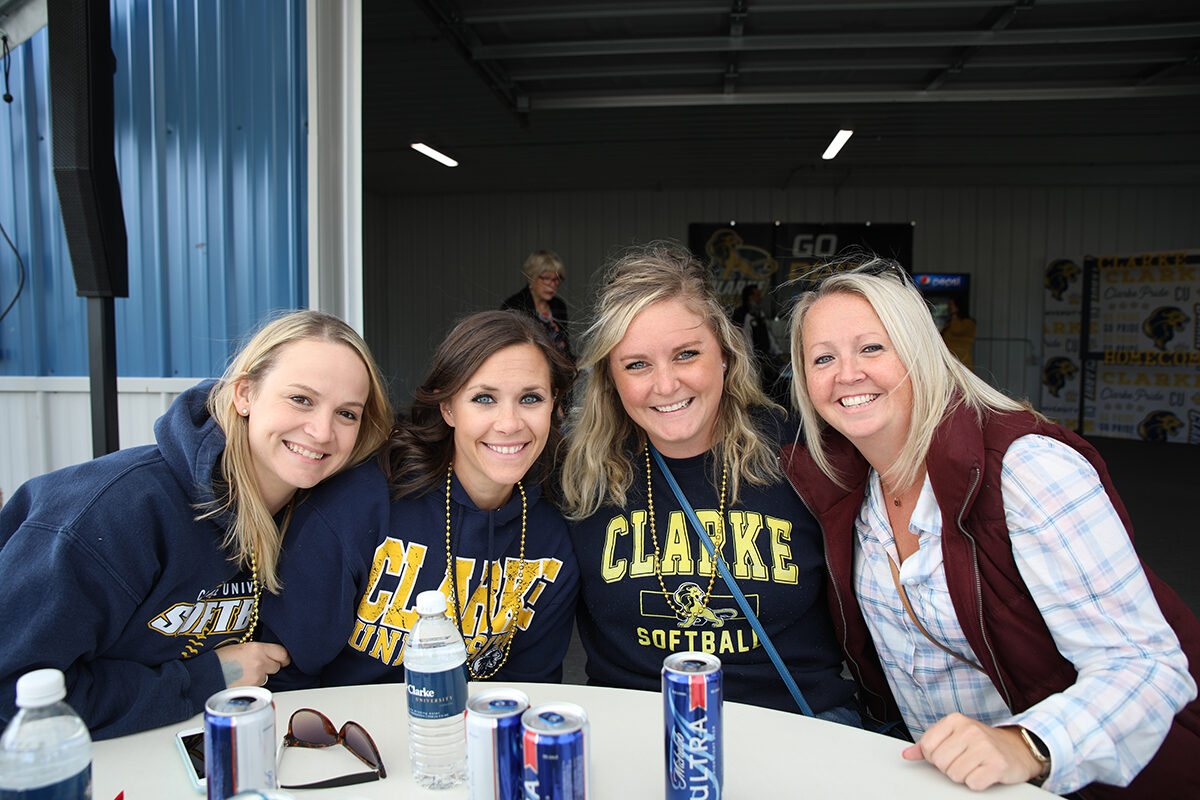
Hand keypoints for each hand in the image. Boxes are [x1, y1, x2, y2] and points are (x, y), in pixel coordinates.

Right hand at [215, 642, 290, 687]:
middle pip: (276, 666)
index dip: (283, 657)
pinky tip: (241, 680)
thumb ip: (257, 650)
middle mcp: (259, 662)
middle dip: (270, 666)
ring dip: (260, 676)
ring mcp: (256, 677)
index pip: (282, 653)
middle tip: (257, 665)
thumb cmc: (218, 659)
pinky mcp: (251, 689)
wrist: (205, 675)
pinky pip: (257, 686)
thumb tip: (268, 654)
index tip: (283, 659)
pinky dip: (253, 684)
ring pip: (266, 677)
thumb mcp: (241, 647)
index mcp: (257, 648)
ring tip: (244, 672)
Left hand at [901, 713, 1044, 789]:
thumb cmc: (983, 743)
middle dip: (949, 767)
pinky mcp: (997, 765)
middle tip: (965, 761)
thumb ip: (928, 744)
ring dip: (964, 776)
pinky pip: (973, 783)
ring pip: (955, 775)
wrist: (1018, 749)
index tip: (948, 754)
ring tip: (975, 766)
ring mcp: (985, 747)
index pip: (926, 747)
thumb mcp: (954, 736)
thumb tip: (907, 754)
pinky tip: (985, 773)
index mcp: (955, 720)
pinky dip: (977, 783)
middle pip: (940, 762)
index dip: (934, 757)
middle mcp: (970, 730)